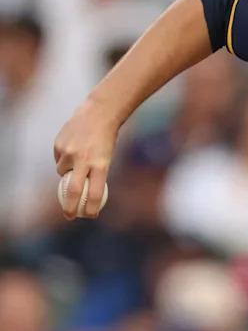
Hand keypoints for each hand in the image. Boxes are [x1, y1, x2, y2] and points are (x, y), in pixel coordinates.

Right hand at [53, 98, 119, 218]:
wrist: (98, 114)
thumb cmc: (105, 139)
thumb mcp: (106, 157)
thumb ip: (94, 173)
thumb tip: (85, 195)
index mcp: (101, 164)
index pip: (96, 193)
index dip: (93, 208)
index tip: (90, 216)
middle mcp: (84, 160)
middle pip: (74, 191)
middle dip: (70, 207)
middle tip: (70, 216)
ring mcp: (69, 152)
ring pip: (62, 173)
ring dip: (66, 172)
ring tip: (77, 159)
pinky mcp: (59, 145)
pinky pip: (58, 159)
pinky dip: (63, 159)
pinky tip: (72, 147)